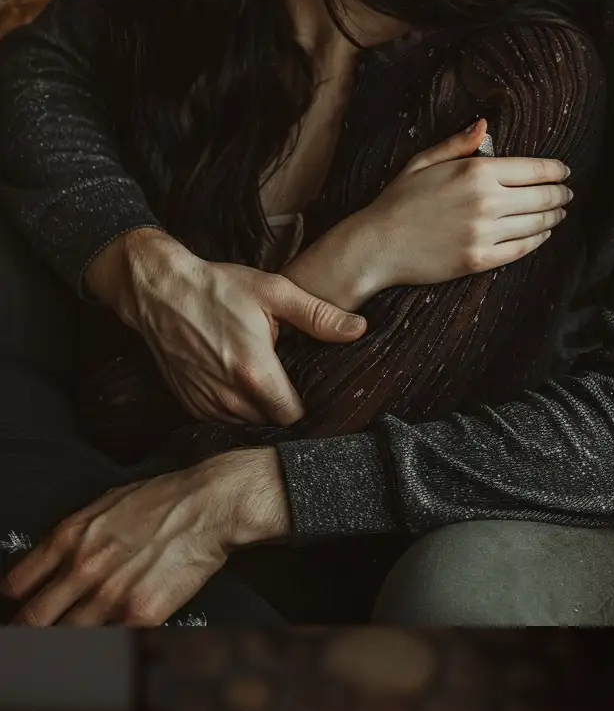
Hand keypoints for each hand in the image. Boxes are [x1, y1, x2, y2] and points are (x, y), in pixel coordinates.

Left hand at [3, 449, 286, 624]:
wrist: (208, 508)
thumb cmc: (163, 501)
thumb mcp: (102, 507)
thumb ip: (73, 536)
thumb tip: (55, 559)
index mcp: (67, 540)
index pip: (17, 586)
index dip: (16, 602)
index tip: (21, 609)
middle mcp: (81, 570)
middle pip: (33, 619)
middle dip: (29, 631)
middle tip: (33, 639)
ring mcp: (109, 596)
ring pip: (66, 635)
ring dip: (65, 643)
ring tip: (68, 654)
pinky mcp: (140, 615)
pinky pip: (110, 641)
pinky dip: (106, 646)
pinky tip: (107, 648)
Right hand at [84, 229, 366, 426]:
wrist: (157, 289)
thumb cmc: (217, 287)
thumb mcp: (273, 292)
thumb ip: (319, 316)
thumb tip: (360, 329)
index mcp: (254, 373)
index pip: (294, 417)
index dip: (307, 408)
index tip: (311, 392)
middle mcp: (228, 396)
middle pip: (272, 423)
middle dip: (283, 408)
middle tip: (290, 384)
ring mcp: (205, 402)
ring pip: (246, 424)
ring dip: (257, 410)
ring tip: (264, 382)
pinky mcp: (188, 403)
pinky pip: (221, 419)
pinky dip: (232, 408)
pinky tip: (238, 384)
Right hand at [294, 120, 573, 304]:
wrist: (378, 244)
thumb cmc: (399, 200)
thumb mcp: (424, 161)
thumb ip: (458, 143)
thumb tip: (487, 125)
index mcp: (475, 172)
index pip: (533, 169)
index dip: (556, 171)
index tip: (565, 172)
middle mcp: (486, 202)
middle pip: (542, 197)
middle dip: (560, 194)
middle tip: (567, 193)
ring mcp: (485, 233)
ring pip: (537, 224)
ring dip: (554, 216)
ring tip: (559, 211)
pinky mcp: (481, 259)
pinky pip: (523, 248)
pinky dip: (539, 239)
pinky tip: (543, 232)